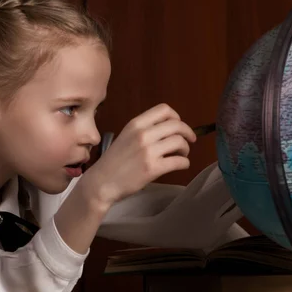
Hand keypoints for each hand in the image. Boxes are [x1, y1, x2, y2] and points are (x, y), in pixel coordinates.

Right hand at [81, 103, 196, 208]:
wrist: (102, 182)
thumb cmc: (114, 161)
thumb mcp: (126, 137)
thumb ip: (144, 130)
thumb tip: (168, 129)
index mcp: (135, 124)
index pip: (164, 110)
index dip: (176, 117)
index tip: (178, 126)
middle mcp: (143, 134)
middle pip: (176, 125)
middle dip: (187, 133)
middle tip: (190, 140)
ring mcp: (148, 151)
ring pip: (180, 142)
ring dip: (186, 149)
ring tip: (182, 154)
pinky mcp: (153, 168)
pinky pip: (179, 161)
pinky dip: (185, 163)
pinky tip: (181, 165)